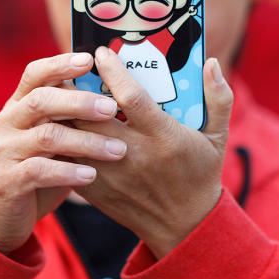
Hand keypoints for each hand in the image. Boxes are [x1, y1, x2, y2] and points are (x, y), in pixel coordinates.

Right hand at [0, 52, 127, 254]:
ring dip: (86, 142)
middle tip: (112, 109)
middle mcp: (6, 123)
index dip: (60, 64)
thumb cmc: (35, 170)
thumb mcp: (48, 139)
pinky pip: (40, 171)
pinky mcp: (7, 181)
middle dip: (80, 102)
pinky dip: (69, 171)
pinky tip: (91, 174)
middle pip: (41, 101)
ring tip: (117, 150)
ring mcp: (4, 152)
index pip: (34, 74)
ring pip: (47, 137)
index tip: (89, 59)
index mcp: (17, 107)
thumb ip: (66, 118)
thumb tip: (111, 96)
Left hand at [73, 46, 233, 258]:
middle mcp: (134, 155)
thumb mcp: (217, 137)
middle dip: (78, 87)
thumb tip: (211, 62)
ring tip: (60, 89)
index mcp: (163, 137)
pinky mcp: (95, 189)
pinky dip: (62, 138)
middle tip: (71, 66)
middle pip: (93, 115)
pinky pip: (70, 158)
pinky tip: (59, 121)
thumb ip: (219, 98)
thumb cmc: (200, 174)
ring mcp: (111, 174)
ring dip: (65, 111)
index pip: (130, 98)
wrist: (184, 226)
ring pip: (75, 136)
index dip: (113, 72)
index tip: (102, 52)